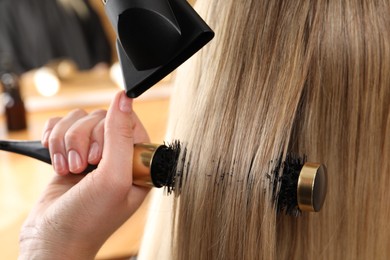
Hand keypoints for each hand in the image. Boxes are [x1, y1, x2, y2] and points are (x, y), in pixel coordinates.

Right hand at [19, 91, 150, 258]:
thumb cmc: (87, 219)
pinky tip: (56, 161)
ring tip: (68, 169)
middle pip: (101, 118)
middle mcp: (117, 157)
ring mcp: (92, 154)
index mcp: (137, 163)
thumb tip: (124, 98)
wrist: (51, 240)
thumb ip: (120, 136)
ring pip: (78, 119)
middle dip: (83, 141)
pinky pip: (61, 126)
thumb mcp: (113, 178)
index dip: (110, 132)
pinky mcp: (70, 153)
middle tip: (81, 167)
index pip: (129, 122)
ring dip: (66, 143)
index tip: (98, 158)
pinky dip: (53, 141)